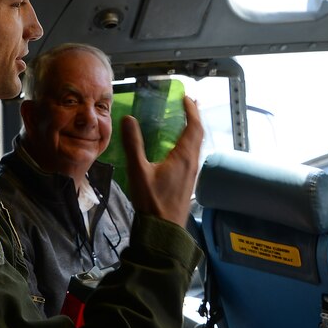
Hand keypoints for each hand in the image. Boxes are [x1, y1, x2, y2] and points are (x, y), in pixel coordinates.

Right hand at [121, 95, 202, 226]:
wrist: (163, 230)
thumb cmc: (152, 202)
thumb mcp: (138, 171)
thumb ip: (133, 145)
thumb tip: (128, 119)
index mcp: (184, 157)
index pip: (194, 126)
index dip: (192, 110)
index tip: (186, 97)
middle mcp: (192, 162)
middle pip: (199, 134)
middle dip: (195, 117)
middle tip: (188, 104)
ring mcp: (193, 173)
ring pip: (198, 145)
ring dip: (194, 130)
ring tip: (186, 120)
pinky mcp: (189, 181)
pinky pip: (194, 155)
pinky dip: (190, 143)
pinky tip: (179, 147)